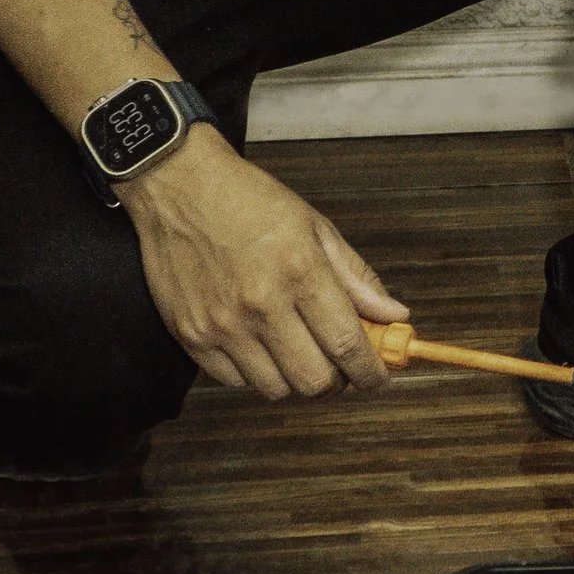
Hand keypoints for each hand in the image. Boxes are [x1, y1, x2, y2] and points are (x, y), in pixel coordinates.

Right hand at [120, 133, 402, 401]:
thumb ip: (356, 277)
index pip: (348, 345)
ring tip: (295, 348)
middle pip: (314, 381)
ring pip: (275, 389)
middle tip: (338, 363)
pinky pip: (234, 381)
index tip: (379, 378)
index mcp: (300, 271)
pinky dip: (253, 372)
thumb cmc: (248, 200)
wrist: (178, 185)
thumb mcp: (314, 227)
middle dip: (336, 380)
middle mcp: (261, 304)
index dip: (371, 372)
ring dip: (294, 378)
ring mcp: (222, 325)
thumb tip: (394, 314)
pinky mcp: (190, 336)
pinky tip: (258, 343)